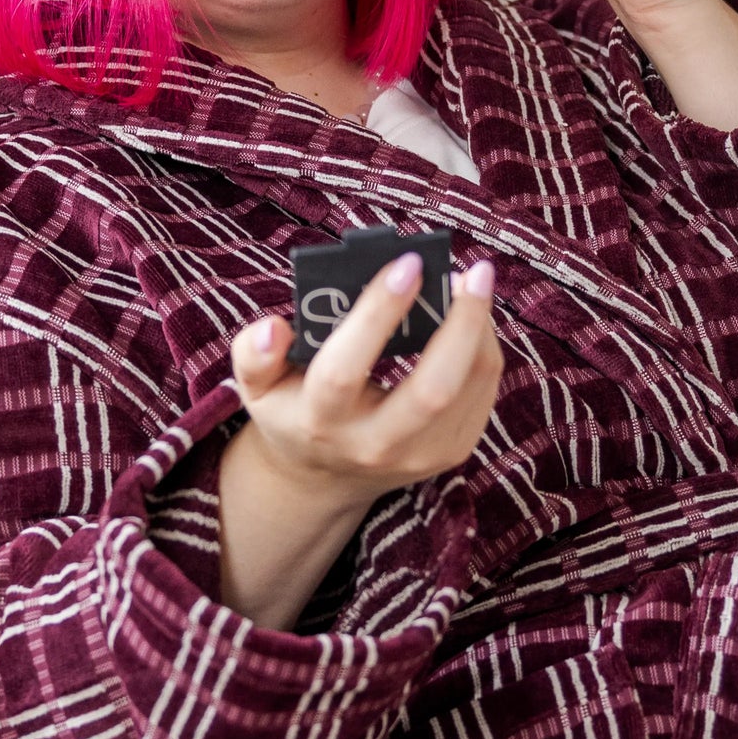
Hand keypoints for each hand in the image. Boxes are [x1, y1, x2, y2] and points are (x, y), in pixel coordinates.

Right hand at [214, 251, 500, 626]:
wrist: (324, 475)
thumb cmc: (294, 410)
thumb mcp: (258, 386)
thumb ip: (253, 355)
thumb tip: (274, 328)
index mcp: (320, 422)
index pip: (345, 370)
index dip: (377, 314)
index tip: (407, 263)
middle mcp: (373, 445)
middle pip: (431, 391)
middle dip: (461, 325)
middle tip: (474, 272)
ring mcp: (418, 455)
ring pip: (468, 388)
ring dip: (479, 329)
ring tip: (473, 283)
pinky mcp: (451, 452)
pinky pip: (481, 393)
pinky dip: (484, 347)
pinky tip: (473, 316)